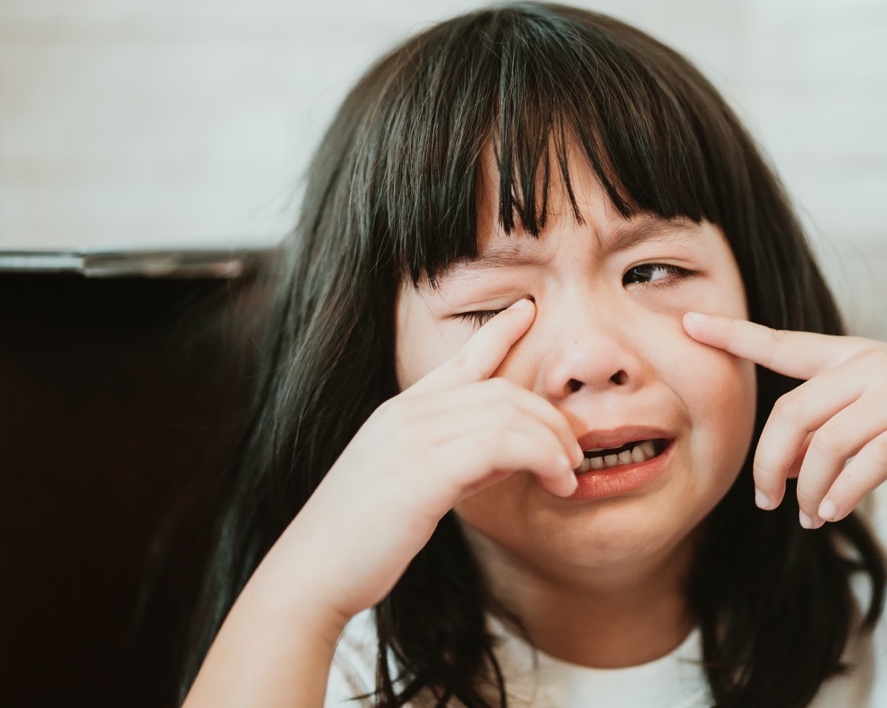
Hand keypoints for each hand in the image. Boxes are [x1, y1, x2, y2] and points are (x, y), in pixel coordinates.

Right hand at [272, 298, 581, 620]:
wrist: (311, 573)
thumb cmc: (361, 540)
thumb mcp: (412, 487)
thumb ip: (456, 460)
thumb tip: (511, 454)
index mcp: (401, 413)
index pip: (459, 360)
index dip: (498, 332)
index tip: (528, 311)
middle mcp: (407, 413)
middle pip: (501, 390)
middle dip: (549, 417)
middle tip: (575, 451)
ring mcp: (412, 437)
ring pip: (508, 414)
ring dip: (552, 443)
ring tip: (570, 474)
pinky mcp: (423, 469)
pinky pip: (502, 444)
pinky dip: (541, 458)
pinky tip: (556, 482)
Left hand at [683, 312, 886, 528]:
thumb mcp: (883, 406)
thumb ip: (833, 425)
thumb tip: (787, 465)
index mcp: (853, 355)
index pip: (782, 344)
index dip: (733, 335)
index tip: (687, 323)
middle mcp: (871, 365)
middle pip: (792, 412)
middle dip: (770, 462)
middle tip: (765, 500)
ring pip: (826, 444)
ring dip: (807, 489)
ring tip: (807, 515)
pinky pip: (867, 463)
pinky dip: (841, 492)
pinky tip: (832, 511)